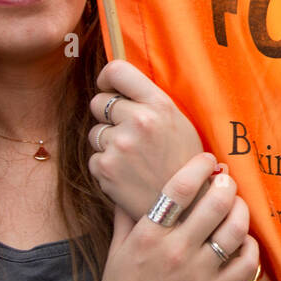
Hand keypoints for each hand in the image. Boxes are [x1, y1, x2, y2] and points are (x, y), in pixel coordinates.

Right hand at [82, 153, 260, 280]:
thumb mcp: (117, 248)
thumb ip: (126, 214)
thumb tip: (128, 185)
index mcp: (148, 235)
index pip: (178, 188)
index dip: (199, 166)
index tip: (207, 159)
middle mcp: (174, 252)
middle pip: (214, 203)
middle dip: (225, 184)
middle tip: (226, 180)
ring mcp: (196, 275)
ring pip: (234, 231)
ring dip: (241, 211)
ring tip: (237, 205)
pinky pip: (245, 264)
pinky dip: (250, 247)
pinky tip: (244, 240)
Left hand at [88, 60, 202, 221]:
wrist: (186, 209)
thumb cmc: (185, 164)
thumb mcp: (179, 123)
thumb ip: (151, 102)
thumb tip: (117, 85)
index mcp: (159, 104)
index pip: (117, 70)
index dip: (108, 79)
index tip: (111, 89)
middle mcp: (138, 121)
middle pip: (99, 102)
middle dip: (109, 116)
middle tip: (129, 133)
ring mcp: (119, 145)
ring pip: (95, 132)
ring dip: (108, 143)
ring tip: (133, 158)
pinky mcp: (105, 168)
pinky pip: (94, 157)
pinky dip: (106, 166)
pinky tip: (128, 175)